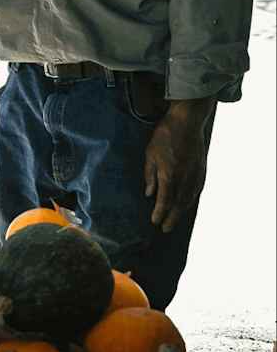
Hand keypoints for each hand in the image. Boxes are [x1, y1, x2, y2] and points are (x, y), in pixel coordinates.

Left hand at [143, 98, 214, 232]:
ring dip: (181, 212)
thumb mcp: (150, 153)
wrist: (187, 122)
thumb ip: (150, 175)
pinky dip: (191, 200)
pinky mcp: (202, 170)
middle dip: (171, 218)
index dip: (160, 213)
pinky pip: (196, 190)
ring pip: (188, 199)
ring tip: (175, 219)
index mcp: (169, 175)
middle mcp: (184, 179)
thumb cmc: (165, 135)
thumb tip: (149, 194)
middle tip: (166, 229)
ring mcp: (195, 175)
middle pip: (178, 205)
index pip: (164, 200)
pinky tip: (187, 203)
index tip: (155, 222)